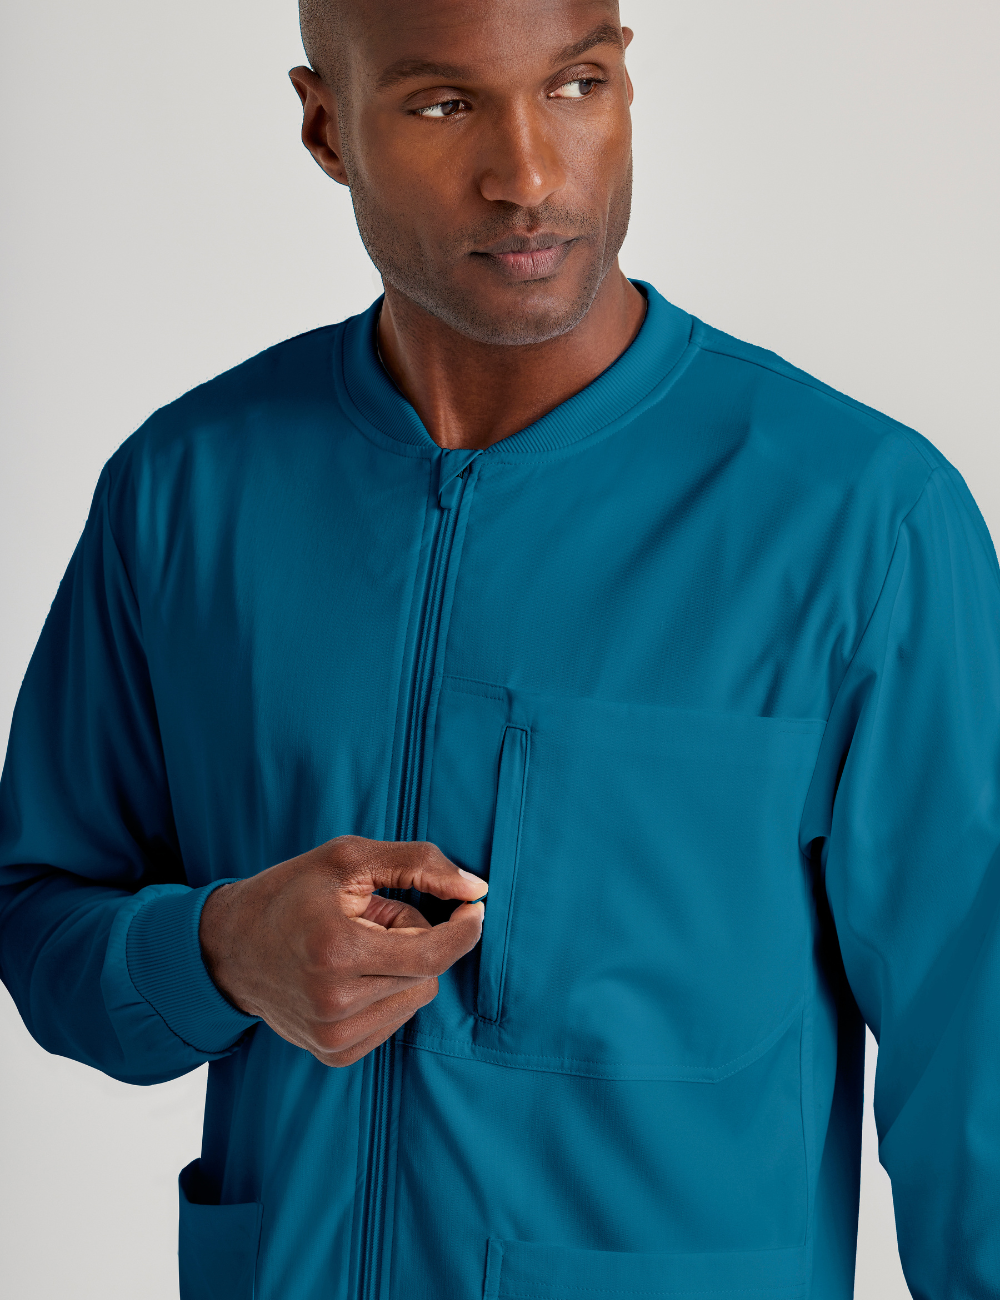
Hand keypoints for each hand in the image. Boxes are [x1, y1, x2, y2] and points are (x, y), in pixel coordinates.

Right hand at [198, 835, 486, 1066]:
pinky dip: (389, 991)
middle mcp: (334, 1003)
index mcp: (336, 951)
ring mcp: (332, 1036)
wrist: (227, 947)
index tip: (474, 907)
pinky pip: (396, 1020)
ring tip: (358, 945)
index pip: (432, 954)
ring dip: (402, 966)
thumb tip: (477, 890)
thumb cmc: (291, 893)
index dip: (464, 930)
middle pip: (428, 974)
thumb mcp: (349, 859)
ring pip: (416, 997)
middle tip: (376, 917)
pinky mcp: (334, 1054)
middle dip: (417, 938)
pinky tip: (353, 975)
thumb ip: (419, 864)